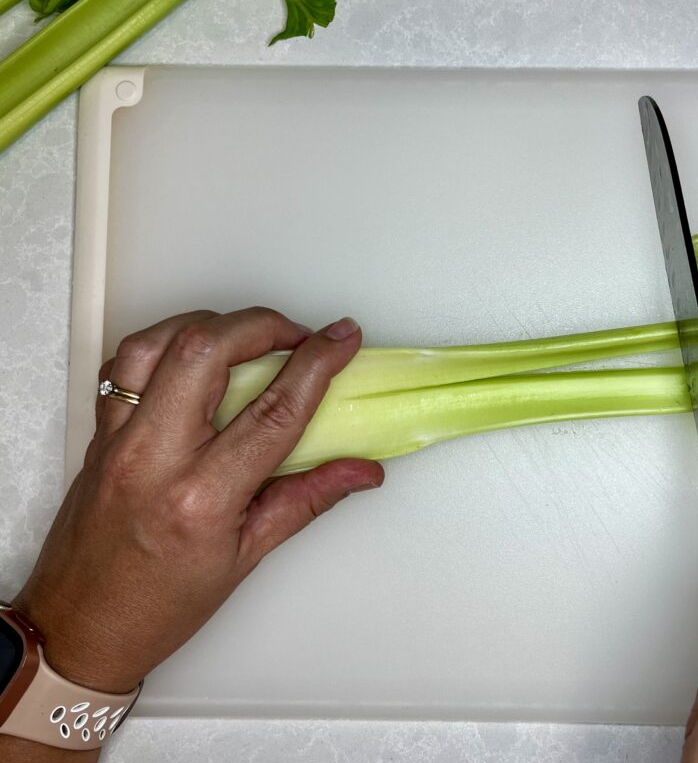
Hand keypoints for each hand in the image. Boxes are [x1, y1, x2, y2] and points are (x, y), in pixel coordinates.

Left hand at [12, 308, 383, 697]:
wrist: (79, 629)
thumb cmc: (160, 606)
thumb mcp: (247, 558)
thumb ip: (307, 499)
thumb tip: (362, 470)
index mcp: (201, 499)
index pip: (272, 411)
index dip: (317, 364)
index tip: (343, 337)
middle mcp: (152, 458)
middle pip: (205, 351)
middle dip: (262, 325)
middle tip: (297, 335)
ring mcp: (117, 441)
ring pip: (157, 343)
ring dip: (212, 324)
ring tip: (249, 336)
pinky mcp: (98, 434)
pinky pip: (125, 364)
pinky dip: (166, 342)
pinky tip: (196, 353)